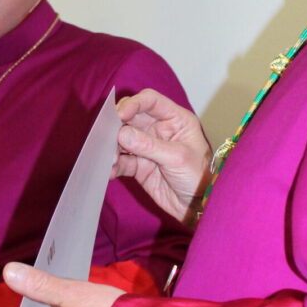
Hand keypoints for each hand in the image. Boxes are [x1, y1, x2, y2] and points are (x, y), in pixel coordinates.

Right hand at [114, 88, 211, 222]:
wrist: (199, 206)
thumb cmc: (199, 176)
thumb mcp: (177, 157)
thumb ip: (149, 145)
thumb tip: (121, 133)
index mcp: (174, 119)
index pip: (150, 101)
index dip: (133, 104)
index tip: (120, 115)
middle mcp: (159, 129)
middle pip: (131, 117)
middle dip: (117, 125)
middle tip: (107, 136)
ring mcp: (147, 148)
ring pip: (122, 139)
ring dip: (112, 147)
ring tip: (110, 158)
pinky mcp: (139, 166)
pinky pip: (122, 161)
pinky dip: (113, 165)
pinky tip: (109, 171)